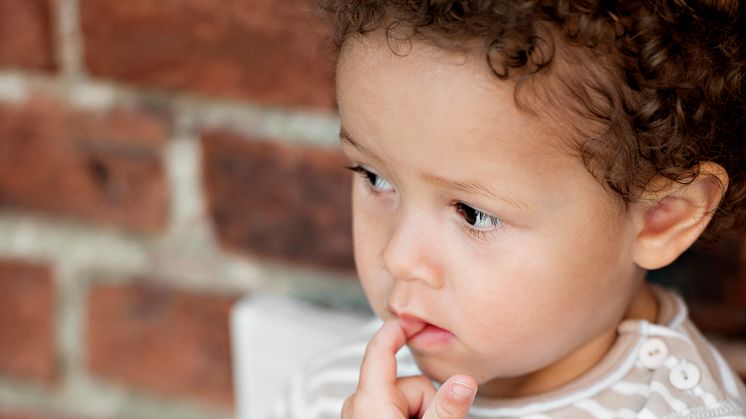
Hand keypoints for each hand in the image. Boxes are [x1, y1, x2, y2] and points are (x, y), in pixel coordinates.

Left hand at [342, 319, 477, 418]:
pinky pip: (397, 408)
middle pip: (409, 381)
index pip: (381, 348)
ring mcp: (362, 415)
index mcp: (369, 400)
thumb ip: (445, 408)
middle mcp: (360, 404)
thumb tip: (465, 382)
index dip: (400, 327)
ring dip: (421, 412)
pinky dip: (410, 416)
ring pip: (407, 397)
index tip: (418, 317)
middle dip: (427, 400)